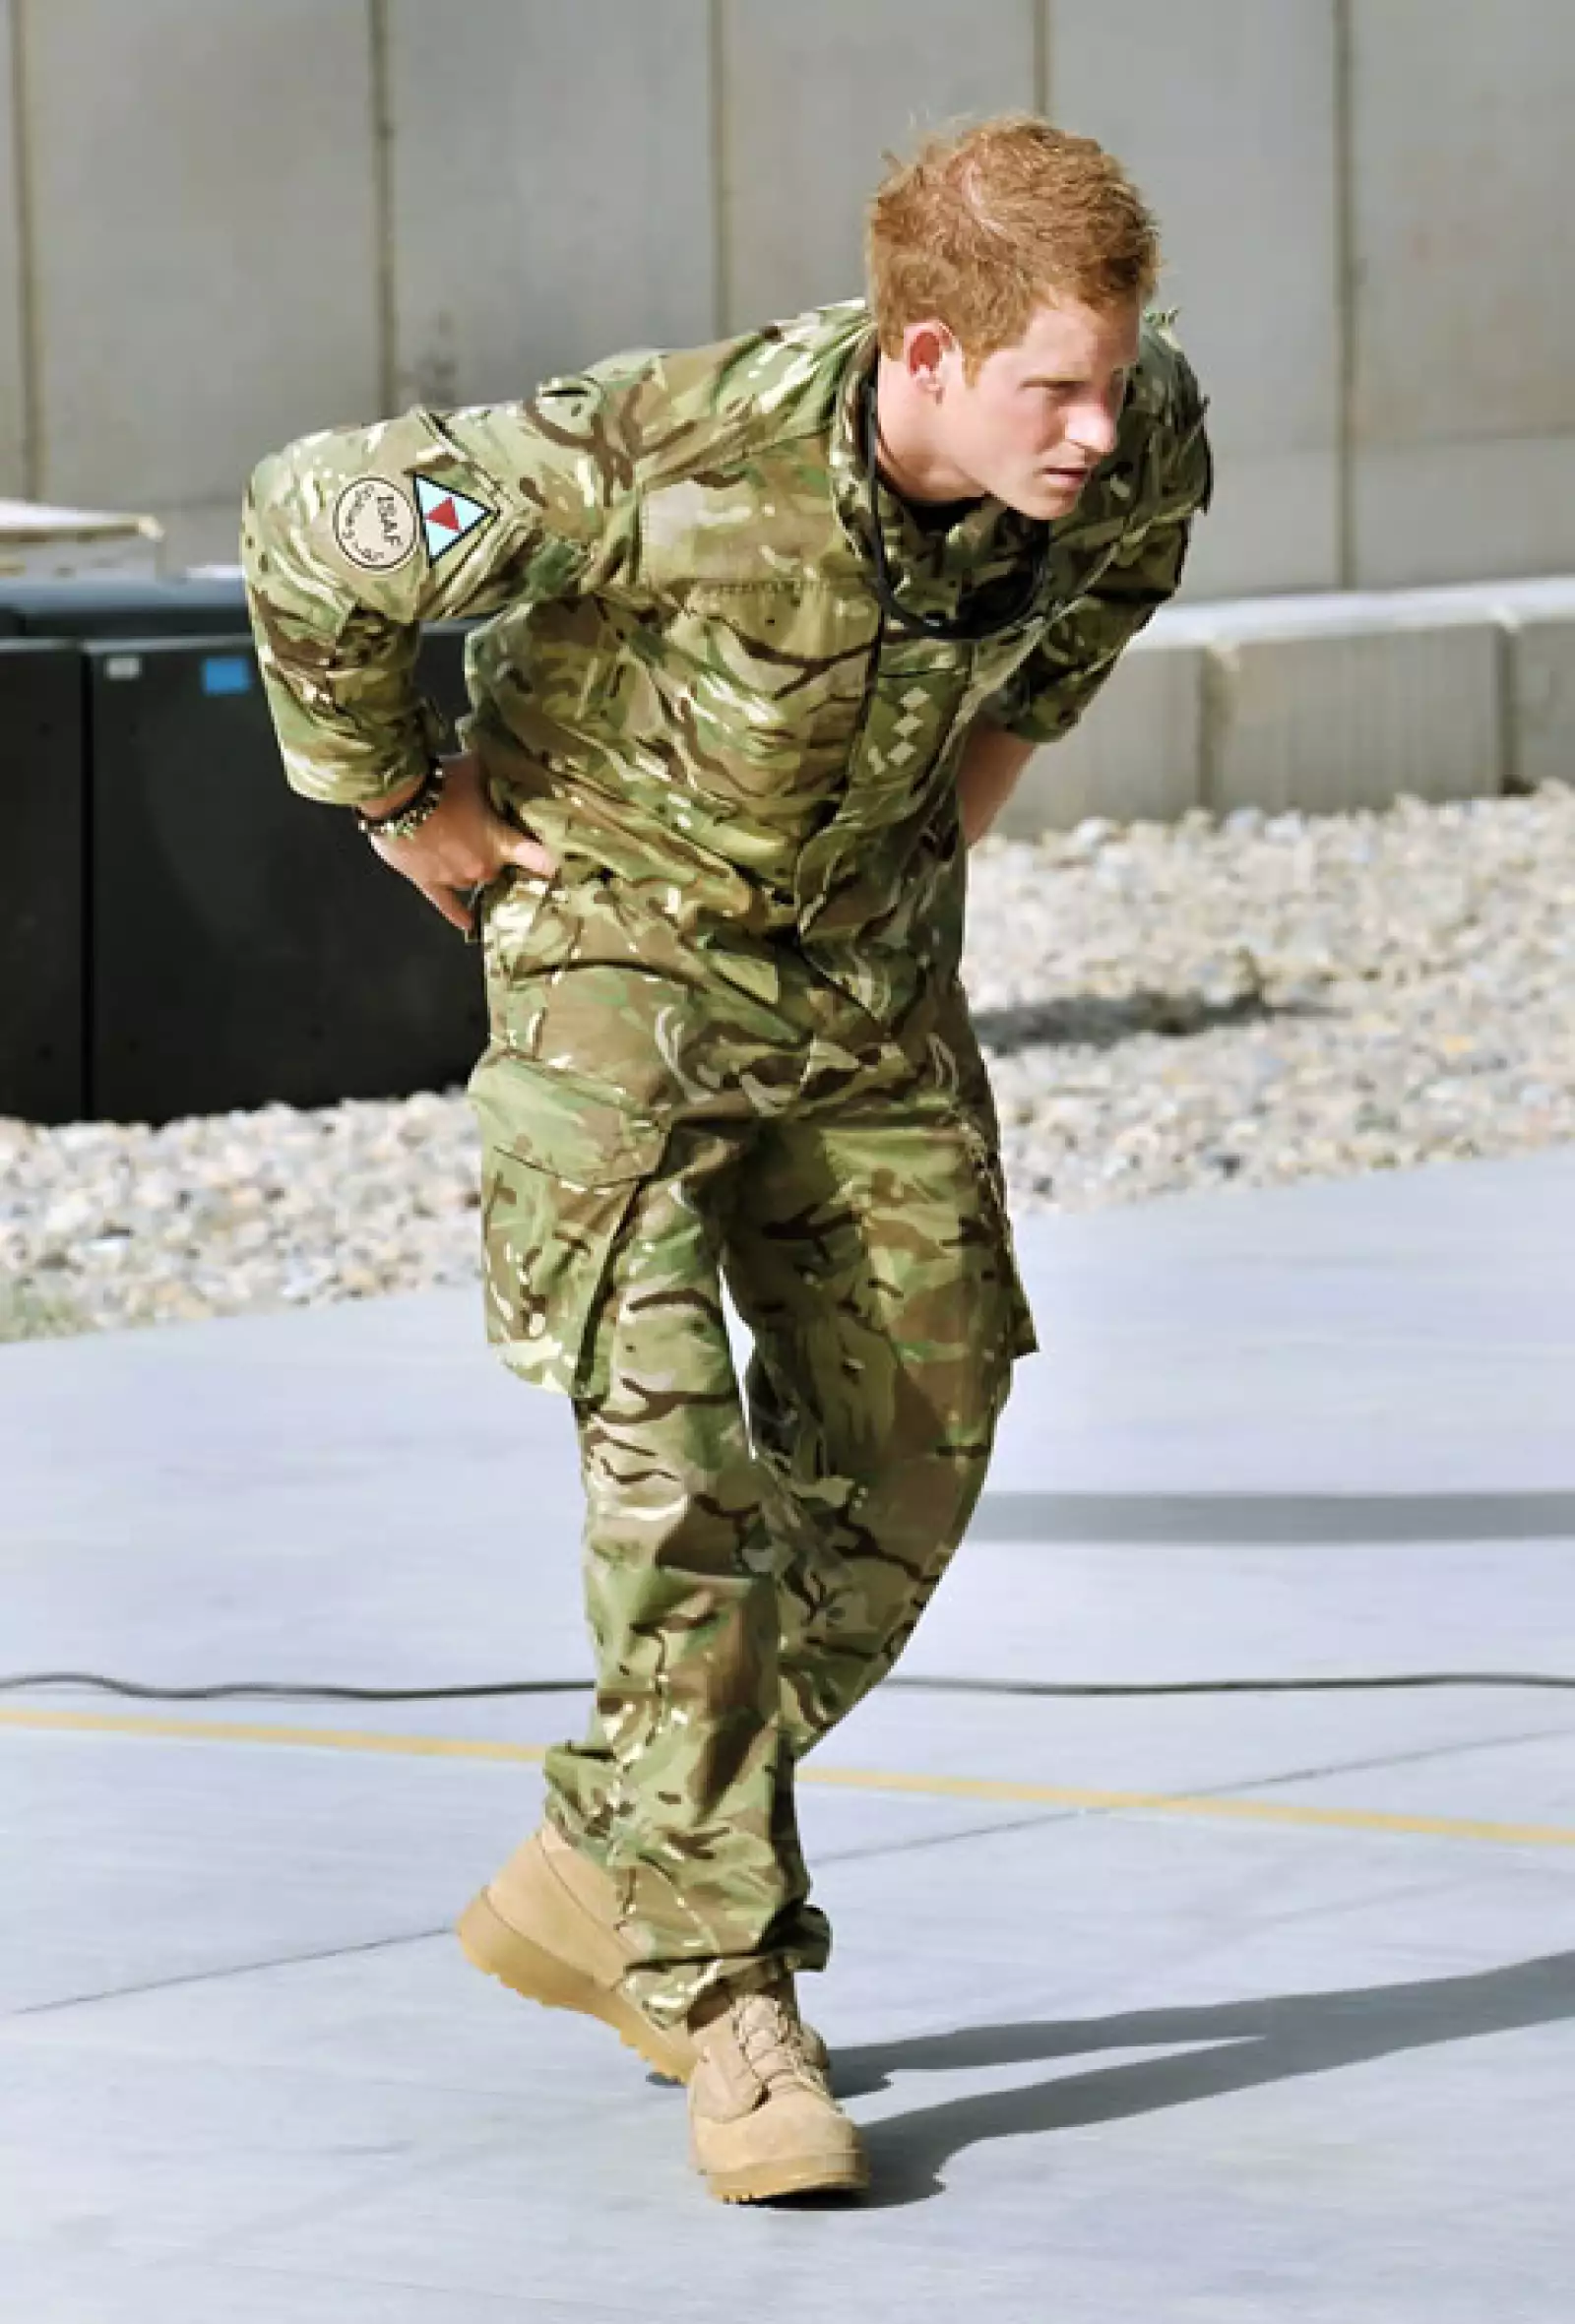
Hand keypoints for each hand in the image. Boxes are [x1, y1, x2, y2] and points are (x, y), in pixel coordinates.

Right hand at [362, 750, 557, 932]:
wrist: (397, 797)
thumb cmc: (440, 781)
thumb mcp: (476, 768)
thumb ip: (495, 774)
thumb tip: (509, 762)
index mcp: (501, 843)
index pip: (540, 860)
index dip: (554, 864)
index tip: (566, 870)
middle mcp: (483, 867)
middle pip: (500, 868)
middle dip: (496, 854)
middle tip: (488, 836)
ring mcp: (454, 878)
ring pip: (473, 879)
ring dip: (471, 868)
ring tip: (464, 852)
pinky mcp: (427, 882)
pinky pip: (446, 904)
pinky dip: (457, 913)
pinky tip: (467, 923)